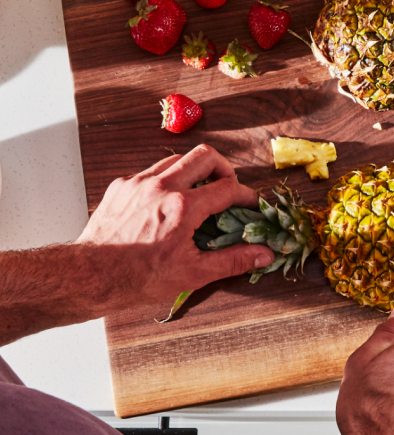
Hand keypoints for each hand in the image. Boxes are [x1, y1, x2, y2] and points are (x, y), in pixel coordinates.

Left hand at [0, 145, 275, 345]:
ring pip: (176, 159)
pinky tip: (166, 203)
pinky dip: (166, 182)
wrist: (88, 277)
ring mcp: (138, 183)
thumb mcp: (193, 274)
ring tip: (198, 193)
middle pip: (205, 156)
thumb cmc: (136, 278)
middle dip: (223, 169)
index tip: (251, 205)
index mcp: (183, 207)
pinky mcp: (120, 187)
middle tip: (227, 187)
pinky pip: (150, 172)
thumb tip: (264, 254)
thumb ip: (233, 260)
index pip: (228, 188)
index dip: (247, 196)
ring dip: (194, 172)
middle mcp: (162, 187)